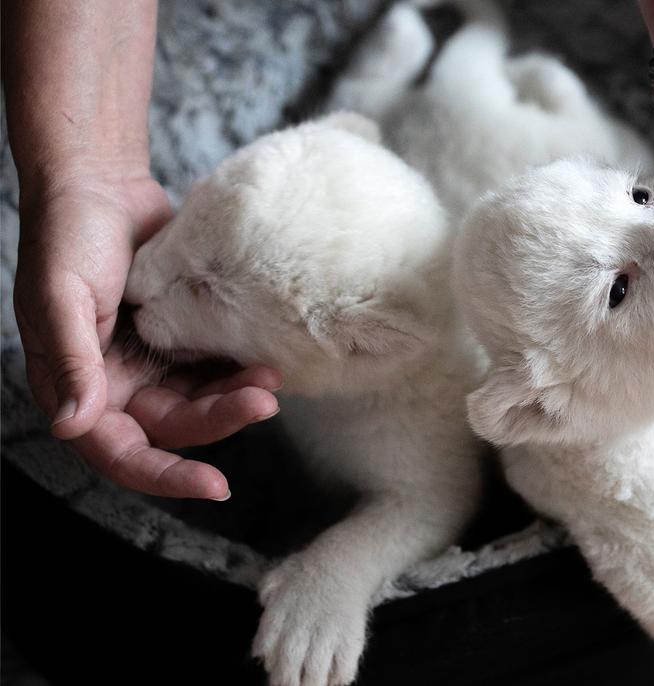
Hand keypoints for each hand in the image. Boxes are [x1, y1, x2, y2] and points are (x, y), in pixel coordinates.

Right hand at [14, 170, 279, 498]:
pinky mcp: (185, 335)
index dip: (167, 476)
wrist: (100, 181)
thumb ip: (69, 360)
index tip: (216, 486)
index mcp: (78, 388)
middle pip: (177, 428)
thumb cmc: (67, 232)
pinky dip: (239, 365)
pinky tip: (265, 354)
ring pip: (204, 400)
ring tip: (271, 373)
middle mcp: (117, 384)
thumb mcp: (59, 295)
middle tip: (264, 398)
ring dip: (237, 395)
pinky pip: (216, 364)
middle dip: (221, 420)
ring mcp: (154, 360)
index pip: (122, 453)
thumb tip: (73, 426)